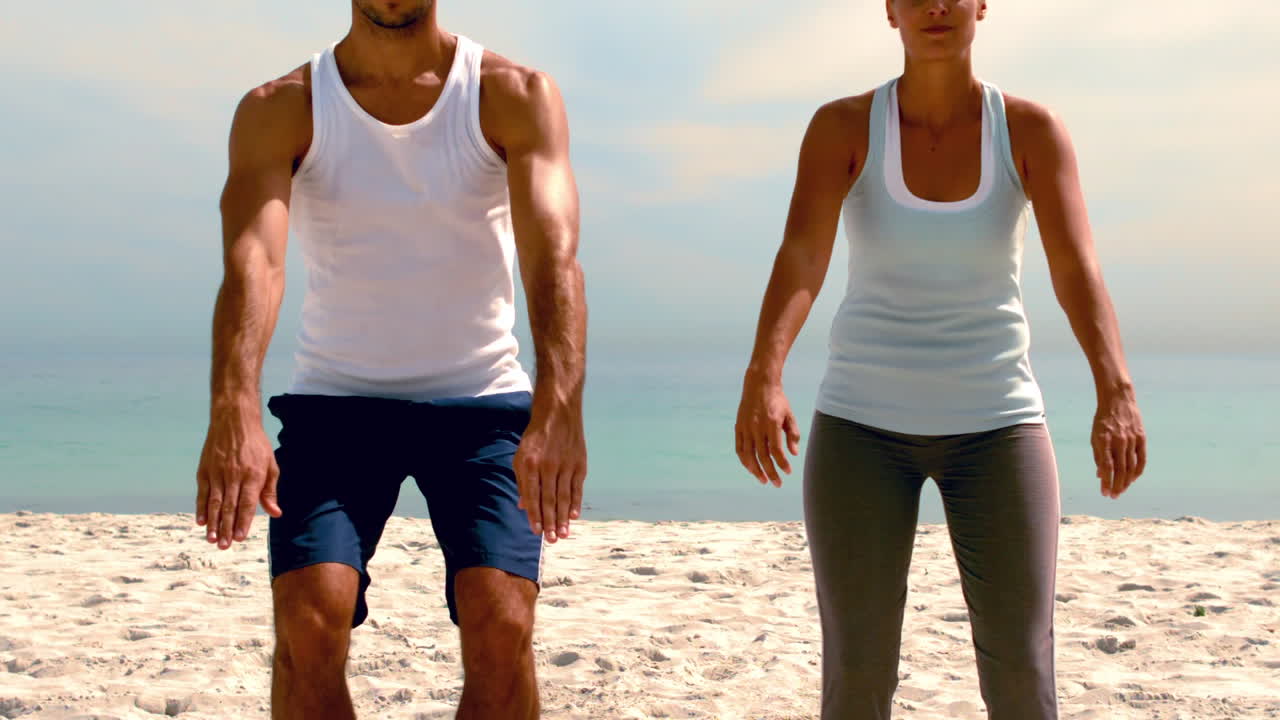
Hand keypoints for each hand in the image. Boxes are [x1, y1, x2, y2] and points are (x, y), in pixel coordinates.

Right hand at [195, 407, 281, 548]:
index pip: (247, 504)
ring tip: (212, 540)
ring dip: (213, 523)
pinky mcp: (205, 470)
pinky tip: (201, 522)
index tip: (240, 538)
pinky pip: (202, 493)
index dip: (243, 522)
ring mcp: (217, 473)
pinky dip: (201, 508)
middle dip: (227, 528)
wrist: (234, 421)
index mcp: (253, 476)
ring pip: (214, 503)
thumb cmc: (256, 445)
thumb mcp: (271, 465)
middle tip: (224, 546)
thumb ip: (270, 491)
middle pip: (230, 507)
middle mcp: (234, 476)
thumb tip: (276, 513)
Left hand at [514, 406, 586, 543]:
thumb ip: (522, 482)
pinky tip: (574, 516)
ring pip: (564, 496)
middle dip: (550, 521)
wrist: (557, 413)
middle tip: (552, 540)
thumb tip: (523, 506)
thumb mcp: (520, 456)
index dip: (534, 515)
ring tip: (564, 534)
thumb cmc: (535, 437)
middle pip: (549, 499)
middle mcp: (548, 465)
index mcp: (530, 464)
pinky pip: (577, 487)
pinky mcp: (579, 463)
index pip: (532, 495)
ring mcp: (565, 464)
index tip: (537, 531)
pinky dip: (576, 503)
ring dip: (564, 517)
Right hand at [735, 376, 800, 486]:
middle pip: (762, 456)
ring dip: (756, 470)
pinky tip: (751, 468)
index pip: (776, 450)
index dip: (782, 463)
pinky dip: (745, 460)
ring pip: (748, 455)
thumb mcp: (789, 415)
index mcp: (771, 423)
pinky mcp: (739, 427)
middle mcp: (757, 427)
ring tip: (763, 480)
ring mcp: (746, 427)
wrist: (759, 384)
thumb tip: (793, 454)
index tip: (788, 472)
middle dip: (770, 472)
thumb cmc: (777, 400)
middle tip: (777, 484)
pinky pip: (740, 448)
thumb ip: (793, 434)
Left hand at [1092, 393, 1145, 498]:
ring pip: (1131, 466)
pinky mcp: (1141, 437)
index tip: (1104, 493)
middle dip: (1116, 485)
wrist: (1118, 400)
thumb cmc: (1102, 420)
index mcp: (1104, 440)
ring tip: (1121, 491)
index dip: (1106, 481)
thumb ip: (1098, 456)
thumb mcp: (1094, 436)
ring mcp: (1132, 439)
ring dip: (1126, 481)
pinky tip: (1132, 479)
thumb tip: (1100, 475)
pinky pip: (1141, 458)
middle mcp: (1119, 441)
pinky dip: (1138, 471)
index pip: (1106, 466)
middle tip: (1113, 496)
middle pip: (1120, 469)